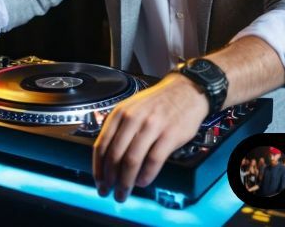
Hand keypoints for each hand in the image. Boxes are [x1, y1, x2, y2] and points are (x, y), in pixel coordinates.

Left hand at [92, 72, 209, 201]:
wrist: (185, 90)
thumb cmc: (157, 103)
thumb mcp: (132, 108)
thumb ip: (119, 129)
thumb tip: (108, 161)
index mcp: (121, 113)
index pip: (102, 145)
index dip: (98, 168)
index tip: (99, 182)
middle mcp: (133, 118)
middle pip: (115, 156)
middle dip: (110, 180)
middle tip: (110, 192)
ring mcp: (152, 126)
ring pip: (132, 161)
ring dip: (126, 182)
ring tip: (124, 193)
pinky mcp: (170, 135)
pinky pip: (153, 161)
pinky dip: (146, 176)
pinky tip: (142, 182)